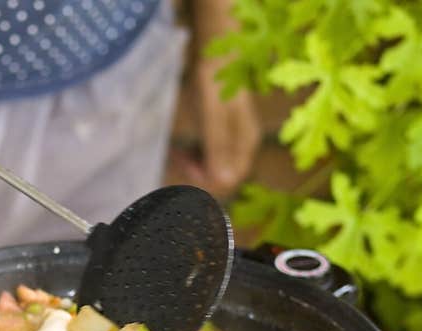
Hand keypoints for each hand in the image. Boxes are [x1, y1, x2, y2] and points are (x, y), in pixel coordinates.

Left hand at [168, 57, 260, 198]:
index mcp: (246, 144)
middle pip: (219, 177)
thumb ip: (218, 147)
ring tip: (175, 155)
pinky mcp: (218, 140)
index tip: (186, 172)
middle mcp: (241, 148)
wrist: (215, 57)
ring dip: (191, 168)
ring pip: (210, 170)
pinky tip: (179, 152)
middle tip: (177, 160)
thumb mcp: (213, 115)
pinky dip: (191, 158)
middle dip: (196, 174)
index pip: (229, 180)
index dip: (206, 183)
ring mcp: (230, 145)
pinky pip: (205, 159)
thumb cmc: (214, 84)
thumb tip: (225, 182)